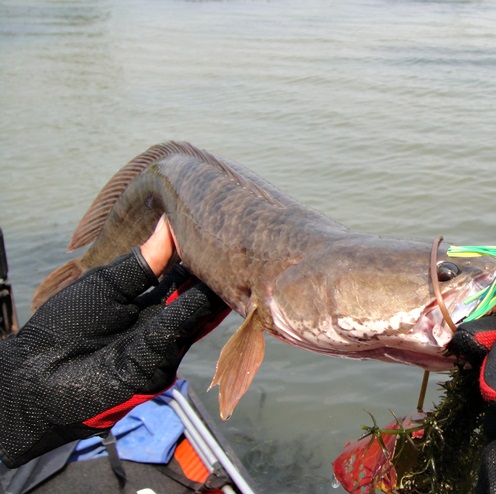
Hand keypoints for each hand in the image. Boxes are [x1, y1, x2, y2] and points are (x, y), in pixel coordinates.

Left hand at [0, 219, 230, 467]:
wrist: (37, 377)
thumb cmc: (66, 325)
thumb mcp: (106, 284)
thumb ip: (142, 263)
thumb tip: (168, 223)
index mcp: (149, 299)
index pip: (183, 273)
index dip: (199, 255)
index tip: (218, 230)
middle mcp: (163, 319)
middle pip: (198, 293)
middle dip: (216, 271)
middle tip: (238, 244)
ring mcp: (166, 342)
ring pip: (198, 311)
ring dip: (215, 288)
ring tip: (233, 260)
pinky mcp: (162, 362)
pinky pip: (181, 330)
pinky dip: (196, 309)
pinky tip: (211, 287)